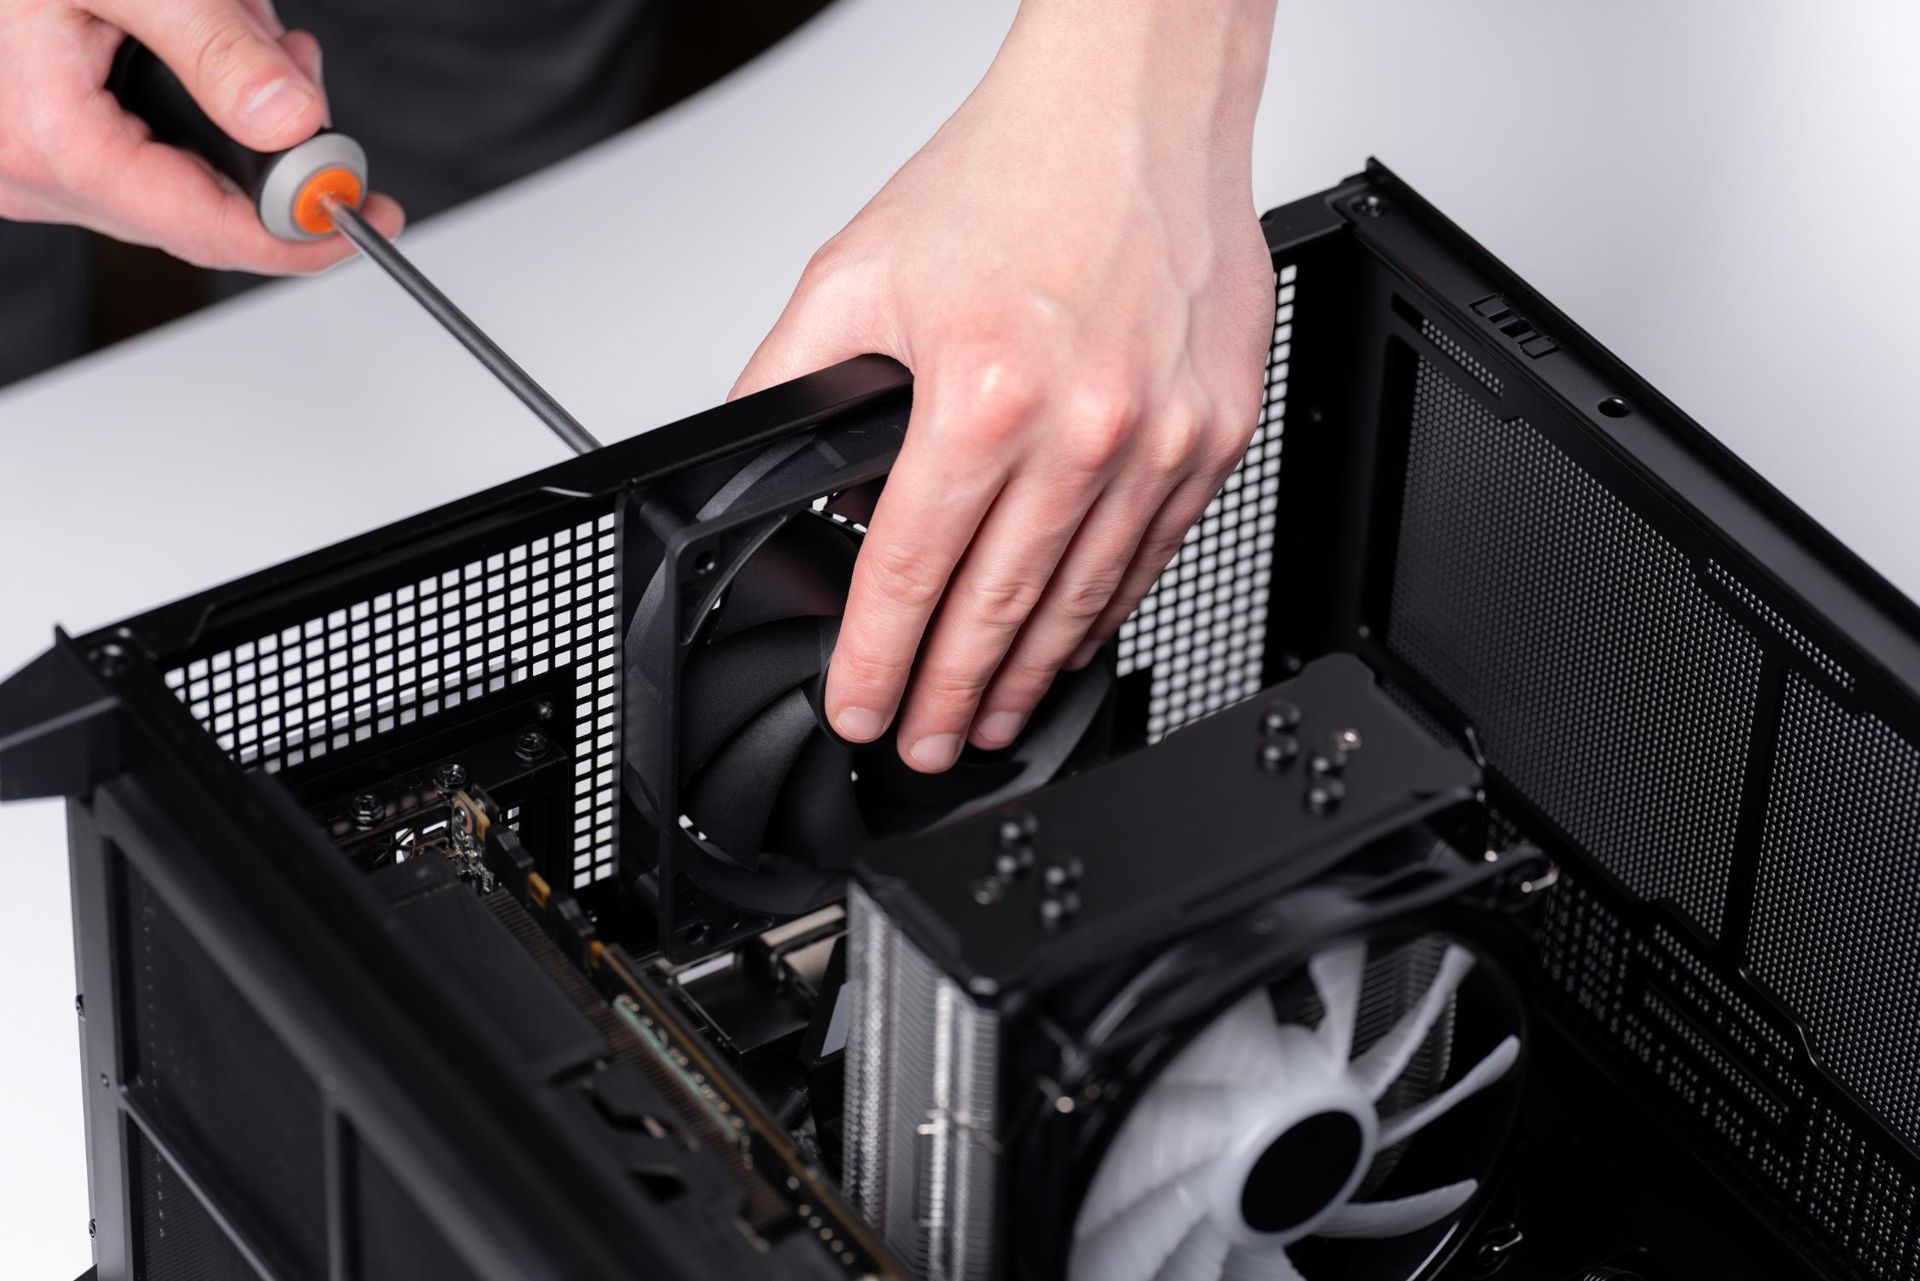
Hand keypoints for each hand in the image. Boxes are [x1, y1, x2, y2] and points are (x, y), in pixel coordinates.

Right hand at [0, 0, 401, 270]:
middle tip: (301, 65)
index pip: (203, 229)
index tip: (366, 219)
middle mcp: (36, 175)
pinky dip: (209, 111)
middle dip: (277, 150)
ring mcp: (42, 172)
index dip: (297, 234)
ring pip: (191, 184)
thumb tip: (292, 122)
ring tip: (252, 33)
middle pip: (205, 212)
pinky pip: (160, 159)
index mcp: (49, 140)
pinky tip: (218, 51)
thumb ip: (215, 46)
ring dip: (245, 119)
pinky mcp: (59, 155)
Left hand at [732, 1, 1276, 771]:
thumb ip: (790, 378)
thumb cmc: (1009, 177)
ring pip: (1082, 597)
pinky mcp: (1215, 433)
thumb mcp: (855, 271)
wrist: (1135, 110)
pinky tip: (1067, 642)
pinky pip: (1153, 554)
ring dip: (1028, 673)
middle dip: (950, 695)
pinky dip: (1103, 611)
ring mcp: (1163, 437)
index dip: (878, 658)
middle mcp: (1083, 426)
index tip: (860, 706)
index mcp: (983, 393)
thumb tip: (763, 462)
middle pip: (999, 607)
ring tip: (989, 717)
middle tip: (924, 746)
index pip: (911, 569)